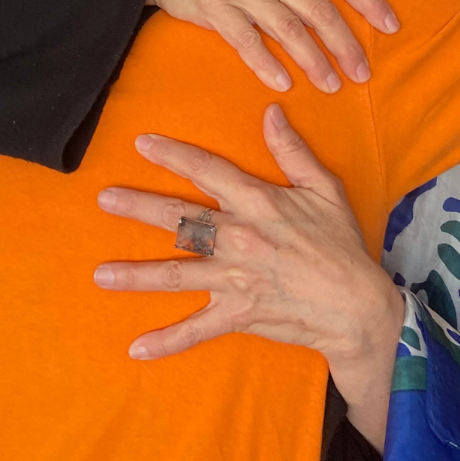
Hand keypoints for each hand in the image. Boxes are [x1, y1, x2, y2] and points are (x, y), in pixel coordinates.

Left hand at [93, 104, 402, 443]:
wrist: (359, 308)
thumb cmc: (342, 247)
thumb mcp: (324, 190)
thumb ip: (293, 151)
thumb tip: (271, 111)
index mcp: (259, 203)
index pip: (208, 171)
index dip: (173, 155)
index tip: (140, 142)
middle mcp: (240, 238)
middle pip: (180, 219)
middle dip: (138, 208)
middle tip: (103, 199)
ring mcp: (236, 278)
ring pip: (177, 273)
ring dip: (135, 275)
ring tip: (100, 275)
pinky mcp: (238, 313)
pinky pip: (197, 329)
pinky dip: (167, 342)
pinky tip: (136, 349)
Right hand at [150, 0, 398, 92]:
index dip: (369, 1)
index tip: (391, 26)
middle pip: (317, 10)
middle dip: (344, 44)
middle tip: (362, 73)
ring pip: (286, 28)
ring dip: (312, 60)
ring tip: (330, 85)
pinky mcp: (214, 7)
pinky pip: (246, 41)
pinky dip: (266, 64)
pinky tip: (282, 84)